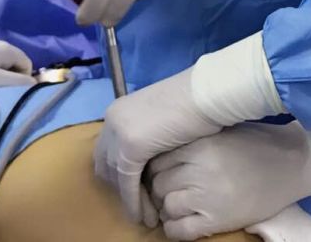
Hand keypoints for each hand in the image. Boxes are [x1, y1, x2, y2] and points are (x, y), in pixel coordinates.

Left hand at [93, 71, 221, 226]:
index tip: (136, 188)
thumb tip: (149, 153)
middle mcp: (112, 119)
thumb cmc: (193, 103)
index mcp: (119, 110)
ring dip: (129, 200)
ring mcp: (119, 131)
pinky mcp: (131, 146)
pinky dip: (135, 201)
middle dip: (119, 188)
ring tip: (147, 216)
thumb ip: (148, 133)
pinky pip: (127, 182)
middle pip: (105, 164)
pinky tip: (145, 215)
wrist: (205, 93)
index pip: (107, 150)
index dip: (118, 173)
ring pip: (116, 176)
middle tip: (139, 205)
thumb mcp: (161, 118)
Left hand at [147, 122, 310, 239]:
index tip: (164, 172)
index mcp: (198, 145)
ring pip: (166, 207)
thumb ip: (192, 141)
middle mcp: (198, 170)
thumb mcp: (219, 133)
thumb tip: (161, 150)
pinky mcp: (217, 221)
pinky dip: (175, 230)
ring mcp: (207, 197)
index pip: (157, 161)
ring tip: (181, 205)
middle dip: (161, 189)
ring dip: (168, 209)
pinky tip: (184, 223)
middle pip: (158, 184)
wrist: (291, 165)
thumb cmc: (256, 143)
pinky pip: (179, 231)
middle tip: (172, 189)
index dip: (157, 168)